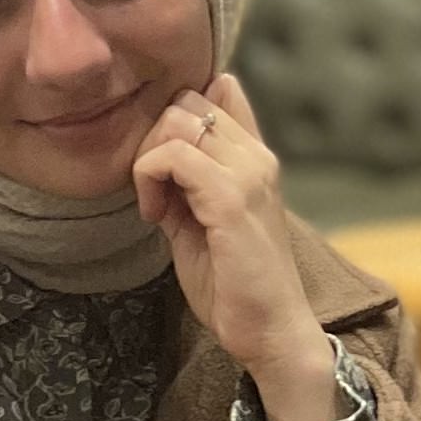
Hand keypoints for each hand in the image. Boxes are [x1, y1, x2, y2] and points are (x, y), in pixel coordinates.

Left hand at [132, 73, 342, 420]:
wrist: (270, 331)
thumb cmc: (236, 284)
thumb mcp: (202, 220)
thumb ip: (185, 182)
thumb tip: (155, 156)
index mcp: (256, 159)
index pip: (219, 90)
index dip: (176, 118)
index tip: (164, 167)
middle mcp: (258, 158)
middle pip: (189, 101)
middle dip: (154, 139)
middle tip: (152, 189)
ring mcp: (249, 175)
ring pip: (179, 120)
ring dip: (150, 159)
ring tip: (154, 204)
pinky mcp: (232, 199)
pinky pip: (175, 156)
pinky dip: (150, 178)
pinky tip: (154, 216)